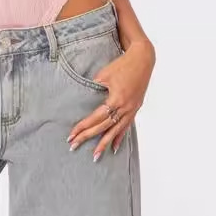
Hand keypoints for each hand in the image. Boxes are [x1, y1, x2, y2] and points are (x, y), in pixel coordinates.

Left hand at [67, 38, 153, 158]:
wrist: (143, 59)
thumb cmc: (122, 64)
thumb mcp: (104, 75)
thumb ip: (95, 89)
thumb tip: (86, 101)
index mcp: (117, 99)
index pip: (96, 118)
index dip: (83, 127)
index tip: (72, 135)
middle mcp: (125, 107)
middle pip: (104, 127)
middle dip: (88, 137)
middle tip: (74, 147)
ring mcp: (132, 109)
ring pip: (116, 130)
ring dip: (104, 143)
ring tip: (95, 156)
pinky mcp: (135, 108)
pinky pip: (126, 126)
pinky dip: (119, 137)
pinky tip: (114, 147)